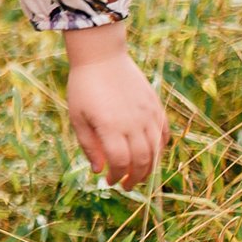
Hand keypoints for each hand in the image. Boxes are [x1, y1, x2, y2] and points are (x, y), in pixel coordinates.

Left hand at [65, 24, 167, 187]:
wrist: (101, 56)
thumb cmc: (84, 87)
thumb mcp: (78, 117)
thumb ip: (89, 146)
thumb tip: (99, 171)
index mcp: (111, 126)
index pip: (120, 162)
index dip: (117, 176)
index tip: (110, 181)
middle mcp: (133, 122)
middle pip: (142, 160)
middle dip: (135, 178)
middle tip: (127, 185)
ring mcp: (148, 113)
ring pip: (156, 149)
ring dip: (150, 167)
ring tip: (139, 175)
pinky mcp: (155, 105)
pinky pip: (164, 133)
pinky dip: (160, 147)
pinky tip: (152, 153)